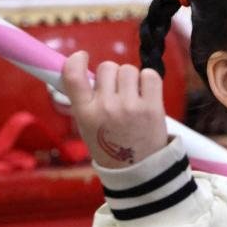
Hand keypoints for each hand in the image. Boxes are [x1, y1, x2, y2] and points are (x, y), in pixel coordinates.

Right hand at [61, 51, 167, 168]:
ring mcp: (130, 107)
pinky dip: (148, 80)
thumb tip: (80, 67)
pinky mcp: (152, 107)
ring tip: (132, 97)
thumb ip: (83, 100)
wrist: (139, 170)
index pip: (73, 76)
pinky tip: (146, 94)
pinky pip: (150, 75)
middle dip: (112, 75)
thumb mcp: (86, 126)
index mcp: (85, 113)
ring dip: (130, 78)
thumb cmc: (111, 145)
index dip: (76, 60)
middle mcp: (106, 108)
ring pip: (128, 69)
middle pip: (107, 67)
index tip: (82, 56)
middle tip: (117, 92)